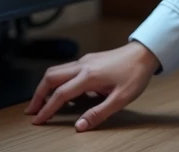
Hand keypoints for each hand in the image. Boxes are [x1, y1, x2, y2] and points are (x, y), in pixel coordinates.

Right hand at [24, 40, 160, 130]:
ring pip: (57, 70)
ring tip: (42, 103)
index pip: (61, 94)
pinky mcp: (90, 60)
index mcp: (89, 76)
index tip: (38, 120)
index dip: (47, 109)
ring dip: (47, 86)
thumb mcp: (121, 98)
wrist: (146, 52)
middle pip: (51, 76)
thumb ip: (99, 113)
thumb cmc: (135, 73)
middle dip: (39, 94)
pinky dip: (58, 81)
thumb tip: (80, 126)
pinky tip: (63, 93)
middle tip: (32, 111)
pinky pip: (67, 69)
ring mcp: (86, 60)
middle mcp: (84, 65)